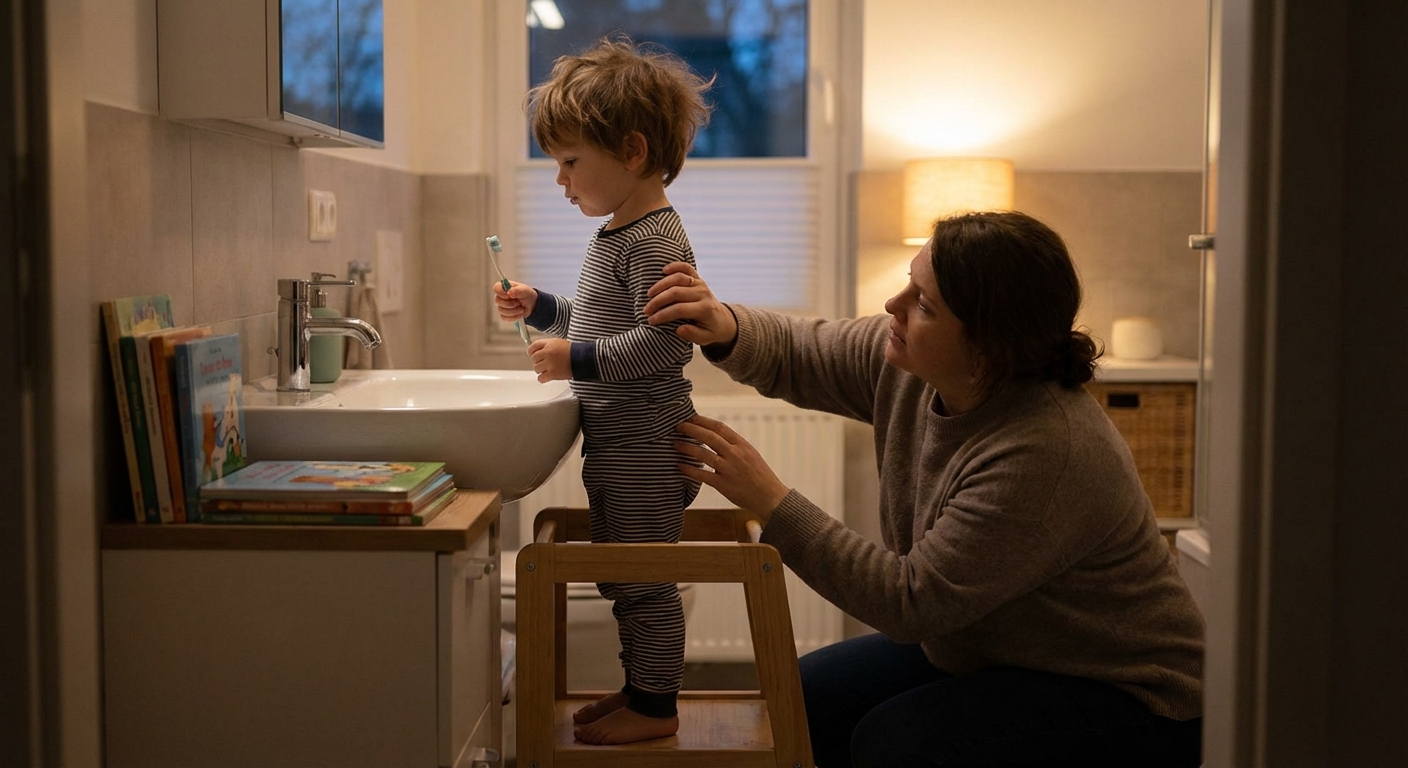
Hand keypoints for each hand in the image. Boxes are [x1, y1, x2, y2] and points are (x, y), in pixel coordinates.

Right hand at [494, 281, 536, 322]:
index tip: (509, 296)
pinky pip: (504, 317)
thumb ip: (517, 290)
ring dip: (514, 311)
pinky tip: (519, 313)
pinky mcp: (504, 314)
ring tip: (522, 308)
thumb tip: (509, 292)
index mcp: (504, 288)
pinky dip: (514, 316)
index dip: (501, 292)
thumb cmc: (526, 295)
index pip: (496, 288)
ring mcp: (501, 306)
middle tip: (518, 303)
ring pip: (501, 310)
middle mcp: (501, 296)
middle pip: (497, 301)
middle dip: (510, 303)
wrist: (531, 305)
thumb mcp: (525, 291)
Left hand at [527, 338, 570, 382]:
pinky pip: (541, 378)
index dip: (531, 351)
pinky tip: (547, 375)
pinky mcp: (553, 374)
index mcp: (549, 344)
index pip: (532, 347)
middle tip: (545, 362)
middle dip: (538, 360)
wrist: (582, 359)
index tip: (532, 354)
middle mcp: (548, 353)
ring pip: (536, 368)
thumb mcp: (557, 342)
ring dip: (541, 369)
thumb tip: (533, 350)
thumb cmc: (570, 351)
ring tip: (548, 368)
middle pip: (534, 358)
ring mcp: (550, 364)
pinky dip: (543, 378)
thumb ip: (545, 345)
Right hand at [643, 263, 737, 346]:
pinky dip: (675, 266)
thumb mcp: (705, 339)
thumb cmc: (710, 330)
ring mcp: (700, 284)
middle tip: (646, 310)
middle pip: (676, 293)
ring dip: (660, 285)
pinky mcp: (698, 278)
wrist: (723, 320)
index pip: (679, 309)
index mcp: (705, 309)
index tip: (650, 320)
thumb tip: (679, 329)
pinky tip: (663, 270)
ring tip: (649, 295)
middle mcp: (703, 293)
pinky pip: (686, 267)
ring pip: (678, 278)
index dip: (663, 314)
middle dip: (657, 301)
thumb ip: (693, 335)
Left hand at [674, 415, 790, 519]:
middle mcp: (736, 455)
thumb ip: (734, 445)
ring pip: (704, 454)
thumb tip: (714, 435)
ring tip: (676, 444)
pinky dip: (689, 470)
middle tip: (678, 426)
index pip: (720, 427)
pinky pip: (702, 475)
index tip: (690, 417)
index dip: (703, 421)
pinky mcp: (724, 485)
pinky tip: (680, 466)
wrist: (770, 497)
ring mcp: (729, 470)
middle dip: (691, 430)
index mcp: (742, 445)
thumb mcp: (750, 454)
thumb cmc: (760, 475)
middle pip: (709, 437)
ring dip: (687, 448)